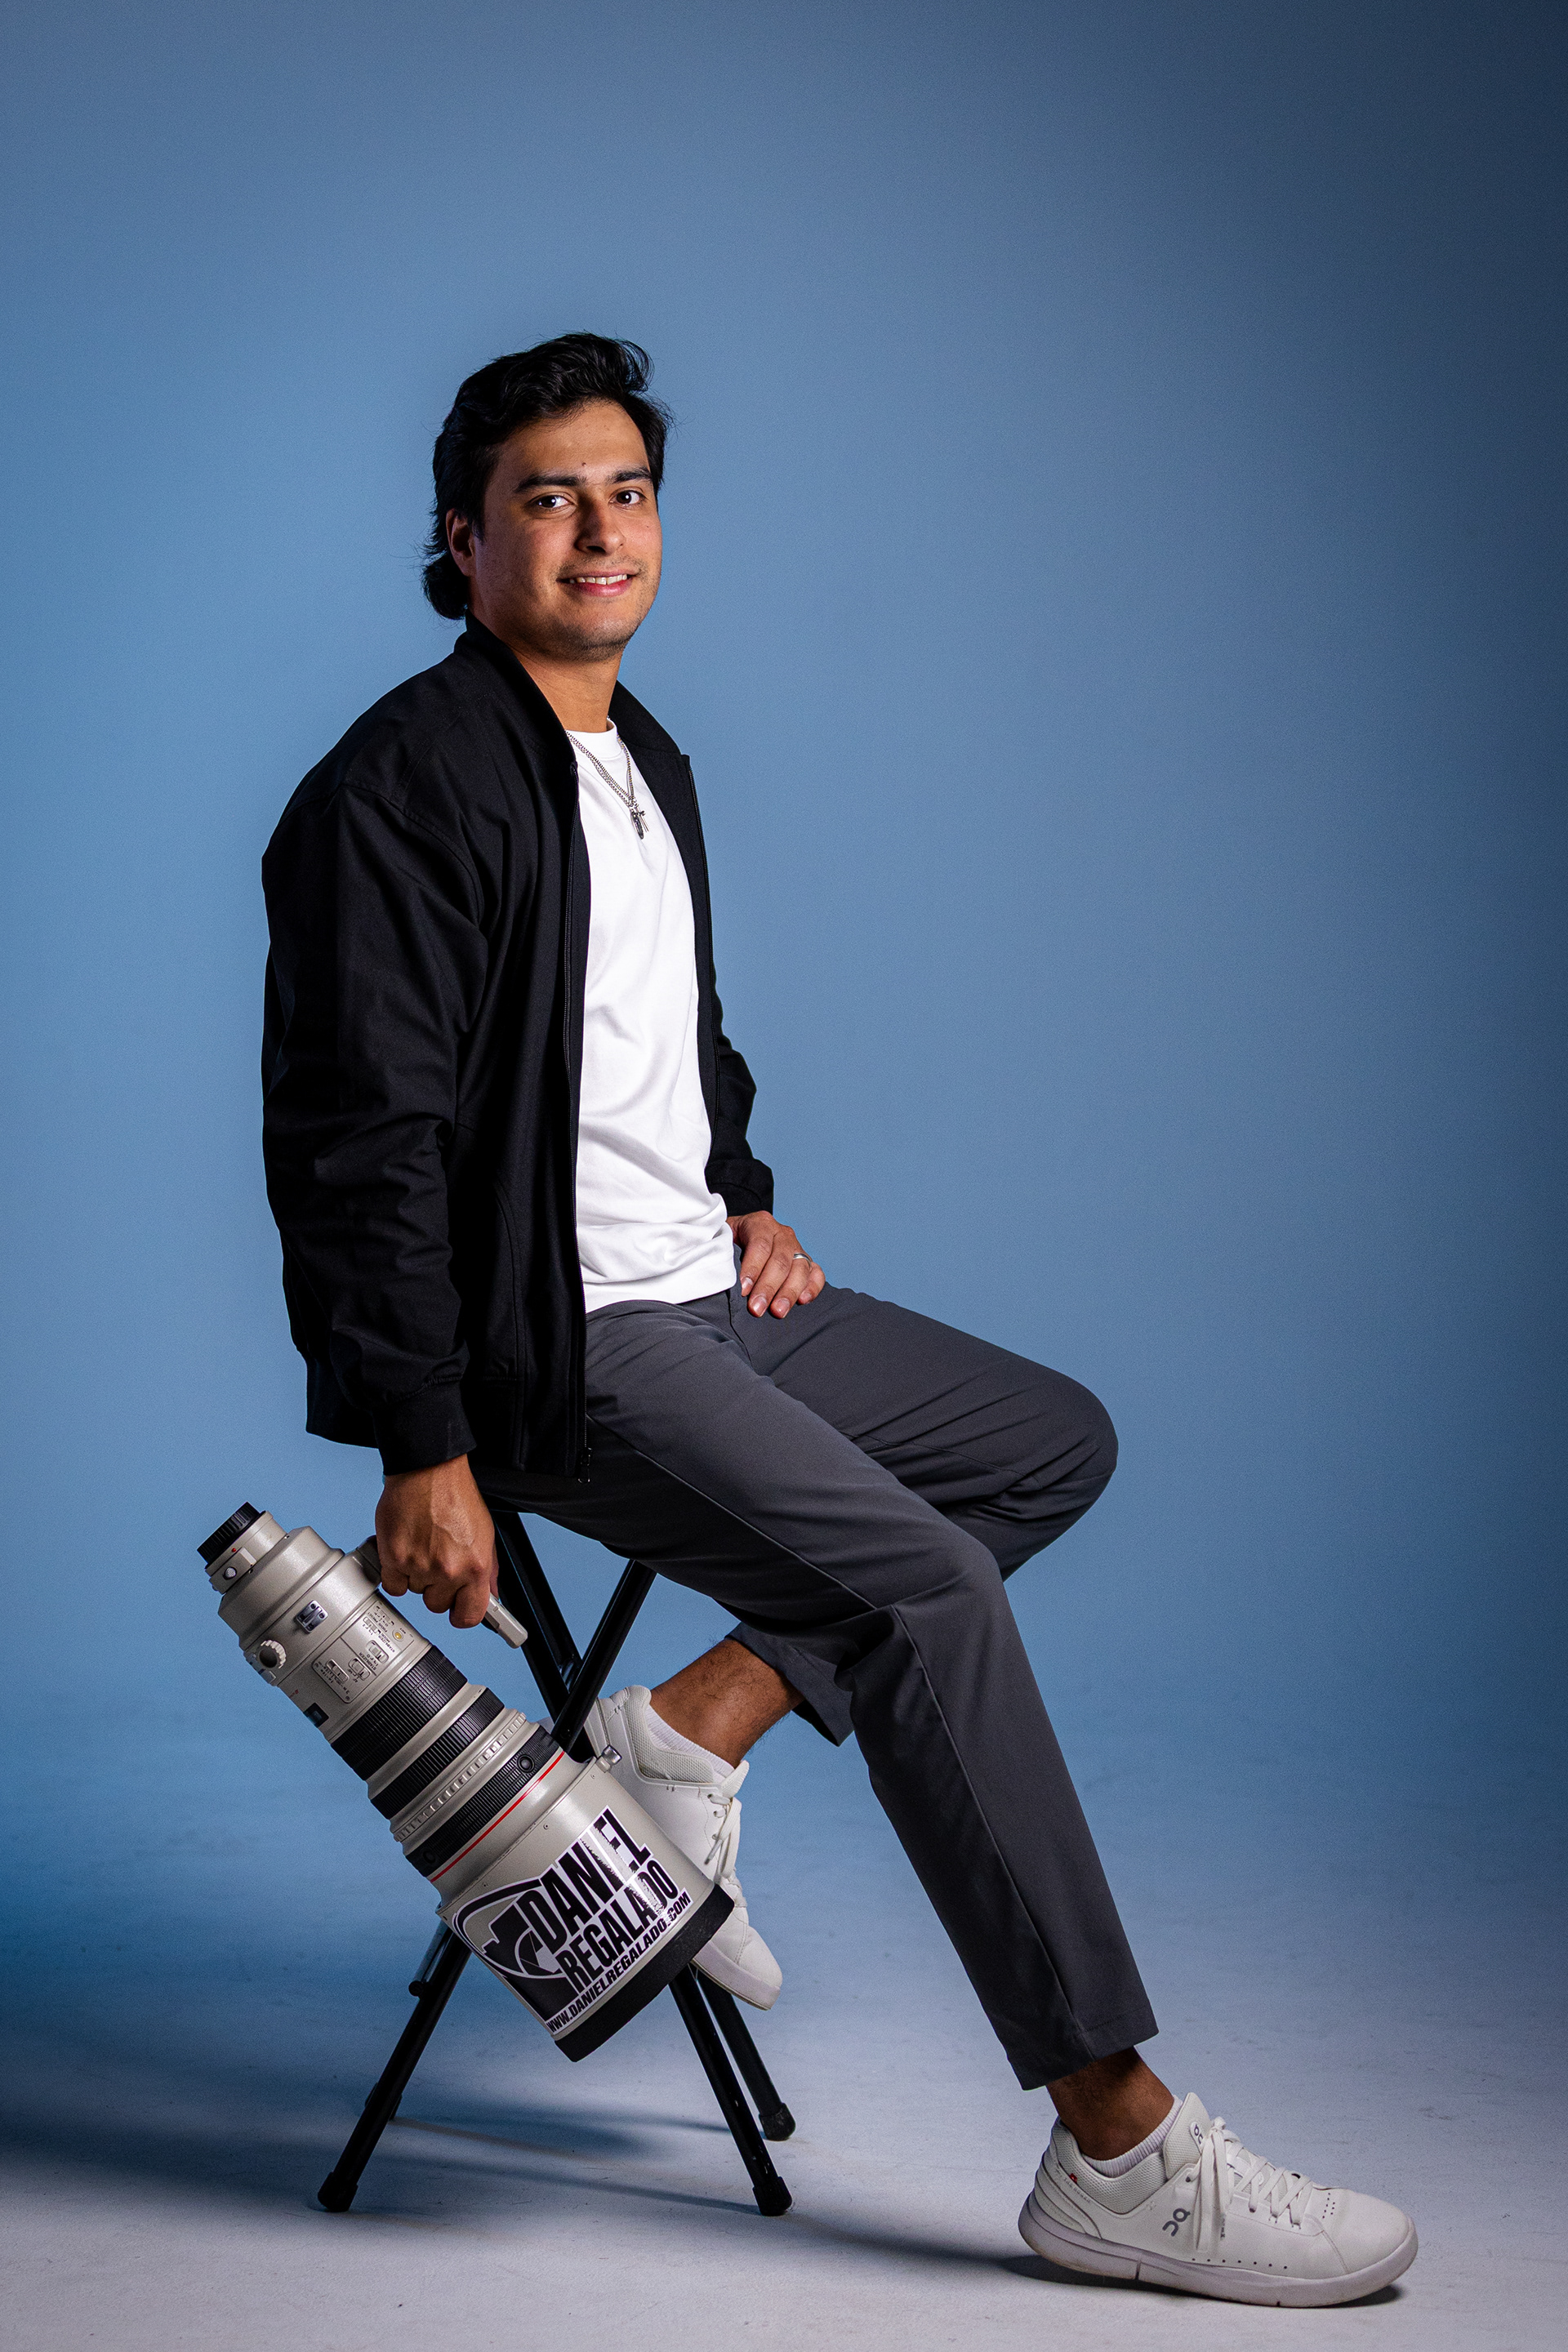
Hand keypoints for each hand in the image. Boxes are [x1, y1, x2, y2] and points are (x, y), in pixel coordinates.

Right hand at [375, 1456, 497, 1629]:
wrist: (428, 1471)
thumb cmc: (456, 1496)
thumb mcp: (485, 1534)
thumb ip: (488, 1570)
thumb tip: (490, 1596)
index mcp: (475, 1566)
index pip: (470, 1615)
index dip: (462, 1614)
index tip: (458, 1610)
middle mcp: (448, 1569)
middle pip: (438, 1604)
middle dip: (437, 1588)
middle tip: (438, 1561)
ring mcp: (420, 1565)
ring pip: (415, 1592)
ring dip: (417, 1576)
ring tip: (423, 1546)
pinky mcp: (394, 1557)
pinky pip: (394, 1585)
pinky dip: (396, 1573)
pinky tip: (405, 1551)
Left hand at [727, 1212, 825, 1318]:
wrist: (741, 1239)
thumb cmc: (728, 1244)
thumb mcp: (720, 1240)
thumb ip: (720, 1251)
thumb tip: (717, 1272)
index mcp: (759, 1223)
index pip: (759, 1245)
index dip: (752, 1268)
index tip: (742, 1290)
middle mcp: (782, 1233)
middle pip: (780, 1260)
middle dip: (768, 1287)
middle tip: (756, 1309)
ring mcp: (797, 1247)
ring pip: (799, 1268)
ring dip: (789, 1292)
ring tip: (777, 1312)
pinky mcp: (807, 1262)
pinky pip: (816, 1274)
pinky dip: (813, 1287)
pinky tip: (802, 1301)